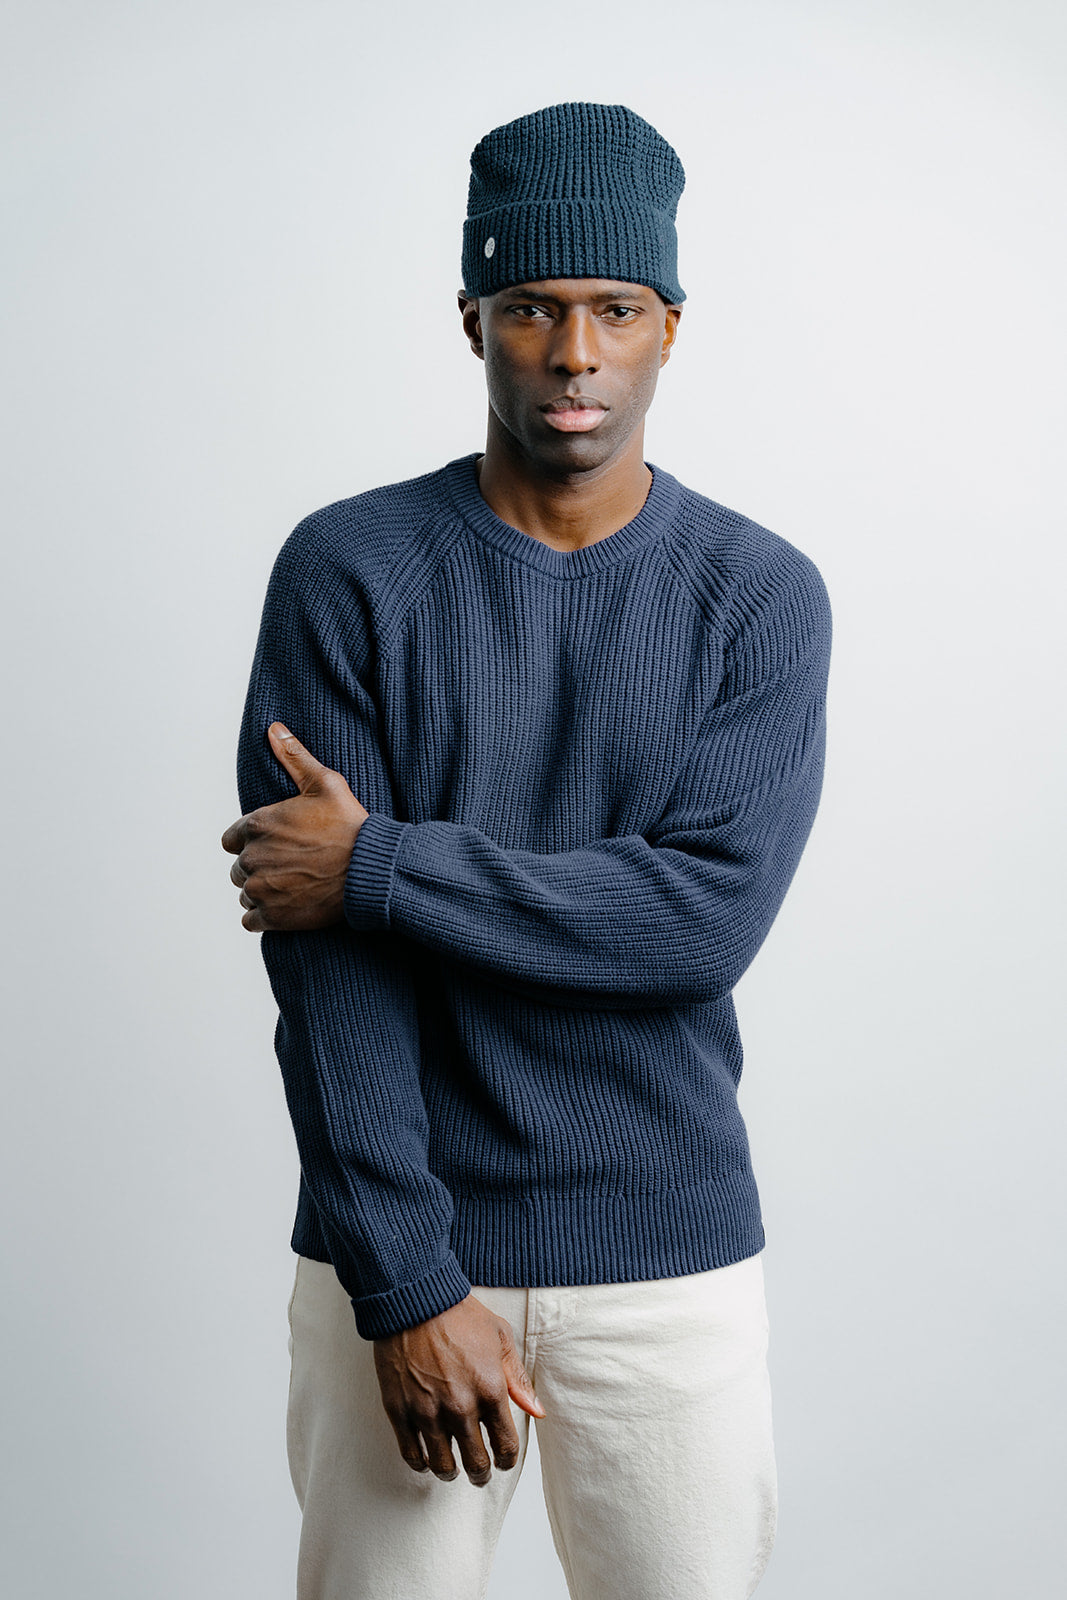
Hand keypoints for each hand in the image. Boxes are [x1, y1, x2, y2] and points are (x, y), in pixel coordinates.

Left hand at [221, 723, 368, 931]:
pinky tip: (286, 907)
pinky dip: (264, 917)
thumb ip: (294, 757)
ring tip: (292, 887)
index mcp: (257, 824)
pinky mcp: (272, 916)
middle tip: (289, 866)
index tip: (277, 845)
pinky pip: (250, 921)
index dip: (254, 841)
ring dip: (262, 892)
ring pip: (245, 893)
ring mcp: (260, 889)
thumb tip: (273, 728)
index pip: (232, 839)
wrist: (370, 868)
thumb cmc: (350, 824)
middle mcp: (252, 857)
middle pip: (239, 868)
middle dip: (259, 867)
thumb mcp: (325, 783)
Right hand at [373, 1294, 545, 1486]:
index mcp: (490, 1390)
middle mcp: (461, 1407)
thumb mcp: (501, 1338)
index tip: (503, 1461)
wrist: (415, 1300)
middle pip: (476, 1463)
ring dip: (450, 1473)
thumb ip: (519, 1380)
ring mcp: (428, 1412)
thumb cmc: (460, 1316)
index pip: (505, 1445)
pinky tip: (425, 1460)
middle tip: (480, 1474)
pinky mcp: (400, 1410)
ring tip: (452, 1470)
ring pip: (442, 1465)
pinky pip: (411, 1453)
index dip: (507, 1460)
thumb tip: (537, 1412)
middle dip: (481, 1474)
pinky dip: (420, 1463)